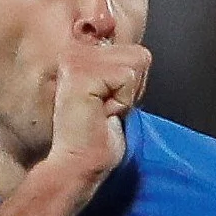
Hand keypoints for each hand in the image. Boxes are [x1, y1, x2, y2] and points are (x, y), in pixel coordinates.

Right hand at [44, 39, 150, 185]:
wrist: (76, 164)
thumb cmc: (96, 138)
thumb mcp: (115, 94)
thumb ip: (123, 70)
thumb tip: (141, 54)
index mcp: (81, 54)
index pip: (134, 50)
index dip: (132, 85)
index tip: (110, 106)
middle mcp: (74, 51)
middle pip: (138, 54)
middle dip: (132, 89)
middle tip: (107, 111)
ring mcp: (75, 59)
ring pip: (136, 61)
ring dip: (127, 95)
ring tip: (103, 112)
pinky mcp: (79, 73)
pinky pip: (127, 76)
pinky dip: (123, 101)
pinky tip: (101, 114)